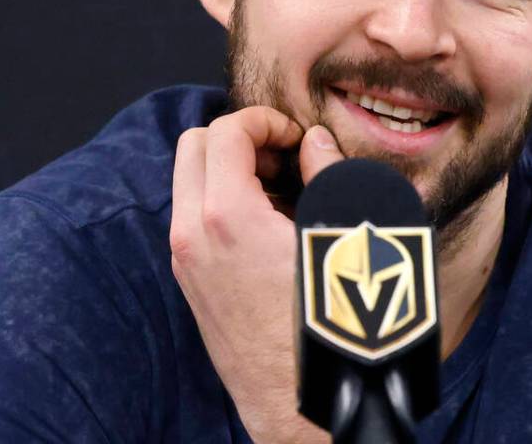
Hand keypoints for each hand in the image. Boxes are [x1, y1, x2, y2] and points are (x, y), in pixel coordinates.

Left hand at [170, 107, 344, 442]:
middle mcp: (192, 237)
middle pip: (193, 146)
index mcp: (226, 218)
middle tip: (284, 157)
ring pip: (188, 183)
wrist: (308, 409)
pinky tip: (271, 226)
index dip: (265, 121)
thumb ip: (327, 175)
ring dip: (228, 170)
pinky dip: (221, 202)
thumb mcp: (345, 238)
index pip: (225, 131)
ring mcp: (186, 263)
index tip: (297, 138)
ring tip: (283, 192)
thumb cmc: (335, 328)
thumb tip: (315, 142)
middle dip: (238, 138)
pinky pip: (193, 219)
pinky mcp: (192, 285)